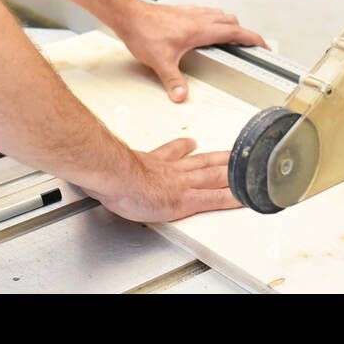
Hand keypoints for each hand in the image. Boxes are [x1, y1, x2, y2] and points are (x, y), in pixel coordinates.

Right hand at [81, 138, 241, 221]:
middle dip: (219, 158)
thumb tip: (96, 157)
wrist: (117, 176)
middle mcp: (172, 171)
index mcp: (154, 163)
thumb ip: (110, 158)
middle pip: (202, 162)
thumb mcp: (110, 161)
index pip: (174, 154)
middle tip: (235, 154)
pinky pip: (215, 198)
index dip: (184, 149)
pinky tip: (244, 197)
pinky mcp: (187, 199)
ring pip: (215, 176)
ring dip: (233, 173)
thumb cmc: (111, 172)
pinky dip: (231, 198)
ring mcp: (182, 184)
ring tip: (247, 170)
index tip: (191, 144)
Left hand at [117, 0, 267, 102]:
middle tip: (247, 46)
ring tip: (228, 39)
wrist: (129, 14)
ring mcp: (191, 12)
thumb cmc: (144, 32)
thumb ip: (173, 81)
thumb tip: (181, 96)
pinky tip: (202, 30)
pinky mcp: (181, 10)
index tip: (263, 46)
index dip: (253, 39)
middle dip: (242, 34)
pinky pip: (204, 12)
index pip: (236, 32)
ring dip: (227, 25)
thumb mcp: (161, 62)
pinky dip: (211, 20)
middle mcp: (199, 18)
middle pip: (231, 22)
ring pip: (218, 14)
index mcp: (202, 30)